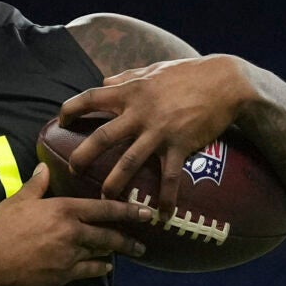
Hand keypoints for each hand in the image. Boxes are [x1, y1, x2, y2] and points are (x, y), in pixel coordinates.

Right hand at [0, 163, 154, 285]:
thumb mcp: (17, 201)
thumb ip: (35, 185)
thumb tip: (43, 167)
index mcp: (63, 210)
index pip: (103, 209)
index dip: (127, 211)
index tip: (145, 212)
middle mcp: (72, 232)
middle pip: (108, 235)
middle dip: (128, 239)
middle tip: (143, 242)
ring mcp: (69, 255)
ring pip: (100, 253)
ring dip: (114, 253)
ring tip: (127, 253)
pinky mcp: (63, 275)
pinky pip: (88, 271)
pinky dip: (99, 268)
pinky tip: (106, 268)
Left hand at [56, 54, 261, 206]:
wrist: (225, 82)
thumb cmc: (187, 73)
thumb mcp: (152, 70)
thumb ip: (126, 77)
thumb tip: (103, 82)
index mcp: (130, 91)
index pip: (89, 98)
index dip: (71, 109)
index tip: (61, 121)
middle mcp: (139, 112)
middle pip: (101, 137)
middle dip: (82, 156)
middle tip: (72, 170)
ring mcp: (159, 131)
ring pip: (129, 163)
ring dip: (114, 184)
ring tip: (105, 200)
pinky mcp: (180, 146)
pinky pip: (170, 178)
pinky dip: (166, 198)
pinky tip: (163, 215)